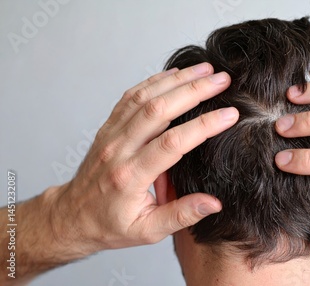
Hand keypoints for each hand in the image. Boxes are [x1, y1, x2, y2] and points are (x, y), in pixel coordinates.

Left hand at [51, 63, 238, 251]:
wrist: (73, 216)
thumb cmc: (111, 225)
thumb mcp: (147, 231)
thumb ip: (181, 215)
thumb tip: (214, 204)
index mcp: (131, 176)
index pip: (173, 143)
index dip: (204, 125)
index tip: (229, 114)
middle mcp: (119, 149)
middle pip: (159, 110)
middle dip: (194, 90)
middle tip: (222, 80)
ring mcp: (111, 134)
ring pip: (145, 96)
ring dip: (177, 79)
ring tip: (205, 69)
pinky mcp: (109, 127)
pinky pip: (131, 96)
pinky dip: (155, 81)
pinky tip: (175, 73)